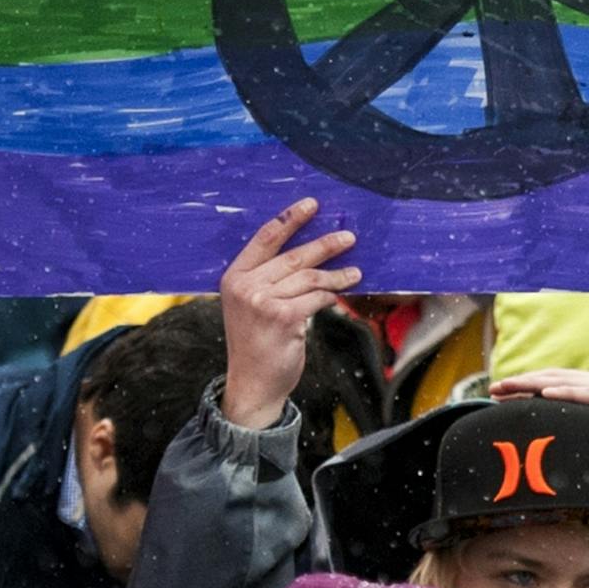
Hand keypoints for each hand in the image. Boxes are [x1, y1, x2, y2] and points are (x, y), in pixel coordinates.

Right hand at [219, 198, 358, 430]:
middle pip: (294, 256)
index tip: (312, 204)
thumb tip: (311, 254)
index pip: (264, 238)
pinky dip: (331, 296)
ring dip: (336, 275)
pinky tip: (339, 296)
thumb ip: (270, 279)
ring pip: (310, 277)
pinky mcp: (283, 317)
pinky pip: (317, 298)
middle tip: (349, 237)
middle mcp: (244, 287)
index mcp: (233, 277)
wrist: (253, 383)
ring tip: (354, 273)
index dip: (290, 219)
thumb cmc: (257, 342)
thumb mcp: (251, 306)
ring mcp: (262, 301)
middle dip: (325, 245)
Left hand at [491, 368, 588, 462]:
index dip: (527, 388)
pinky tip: (547, 394)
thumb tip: (565, 462)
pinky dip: (568, 393)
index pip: (555, 386)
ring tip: (510, 387)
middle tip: (493, 390)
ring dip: (535, 384)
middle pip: (554, 379)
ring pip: (566, 382)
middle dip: (521, 383)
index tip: (499, 397)